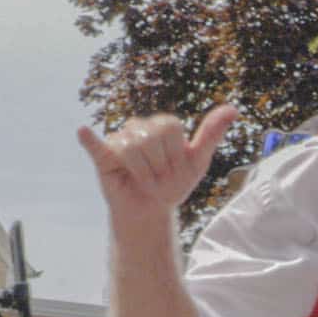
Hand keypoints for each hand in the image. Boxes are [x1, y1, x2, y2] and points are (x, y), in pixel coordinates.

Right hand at [77, 106, 239, 220]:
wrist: (152, 208)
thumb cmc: (175, 183)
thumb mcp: (197, 161)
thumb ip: (211, 134)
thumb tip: (234, 108)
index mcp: (163, 124)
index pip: (170, 129)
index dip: (175, 155)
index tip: (176, 169)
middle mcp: (140, 126)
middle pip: (151, 138)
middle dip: (159, 166)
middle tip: (158, 178)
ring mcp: (120, 139)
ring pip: (132, 148)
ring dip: (143, 173)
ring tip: (144, 180)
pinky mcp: (104, 156)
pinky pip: (96, 146)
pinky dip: (90, 140)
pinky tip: (83, 132)